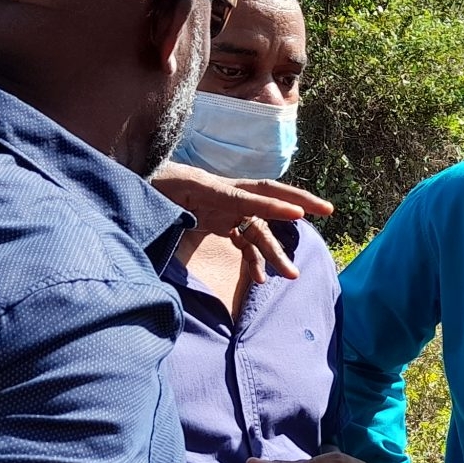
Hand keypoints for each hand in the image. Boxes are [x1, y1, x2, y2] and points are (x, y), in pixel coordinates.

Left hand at [151, 163, 330, 279]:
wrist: (134, 182)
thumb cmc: (147, 186)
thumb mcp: (162, 194)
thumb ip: (178, 207)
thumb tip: (194, 219)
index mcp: (214, 187)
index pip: (249, 196)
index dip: (273, 205)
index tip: (298, 214)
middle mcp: (226, 196)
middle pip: (269, 200)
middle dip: (300, 204)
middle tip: (328, 210)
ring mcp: (225, 210)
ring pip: (259, 230)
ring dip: (276, 252)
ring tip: (291, 275)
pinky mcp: (220, 222)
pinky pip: (245, 241)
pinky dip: (255, 259)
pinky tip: (261, 279)